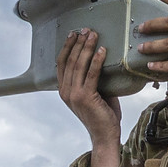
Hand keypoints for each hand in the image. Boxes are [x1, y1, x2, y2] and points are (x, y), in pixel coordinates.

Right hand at [56, 27, 121, 166]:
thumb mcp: (95, 94)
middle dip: (77, 43)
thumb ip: (93, 79)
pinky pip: (91, 74)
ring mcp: (74, 95)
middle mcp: (65, 91)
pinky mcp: (85, 98)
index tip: (75, 34)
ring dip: (86, 47)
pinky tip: (102, 51)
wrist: (105, 136)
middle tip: (86, 30)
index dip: (67, 47)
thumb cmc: (103, 116)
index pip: (62, 63)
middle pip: (69, 60)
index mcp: (64, 90)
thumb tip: (101, 62)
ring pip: (78, 65)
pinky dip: (96, 61)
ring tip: (93, 35)